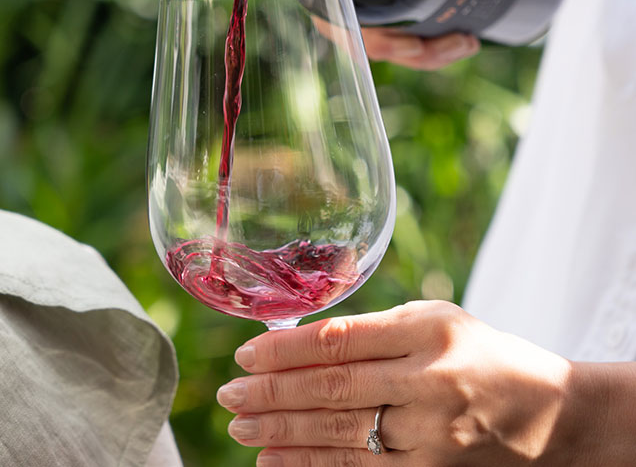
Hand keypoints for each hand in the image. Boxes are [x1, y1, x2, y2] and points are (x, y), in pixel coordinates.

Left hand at [216, 301, 593, 465]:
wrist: (546, 414)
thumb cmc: (479, 352)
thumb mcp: (433, 321)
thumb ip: (374, 330)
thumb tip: (303, 343)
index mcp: (427, 332)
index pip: (340, 339)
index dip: (286, 348)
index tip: (246, 352)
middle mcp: (427, 382)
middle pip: (333, 389)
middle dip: (271, 393)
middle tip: (228, 394)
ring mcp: (429, 435)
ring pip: (339, 434)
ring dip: (281, 431)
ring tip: (240, 426)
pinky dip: (310, 466)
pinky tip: (274, 461)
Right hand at [334, 0, 481, 69]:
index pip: (343, 25)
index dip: (374, 41)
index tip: (409, 43)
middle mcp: (342, 1)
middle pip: (377, 45)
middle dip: (419, 54)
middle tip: (463, 40)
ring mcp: (366, 8)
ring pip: (394, 47)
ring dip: (431, 55)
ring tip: (470, 42)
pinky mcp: (386, 7)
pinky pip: (404, 37)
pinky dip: (431, 44)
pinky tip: (464, 37)